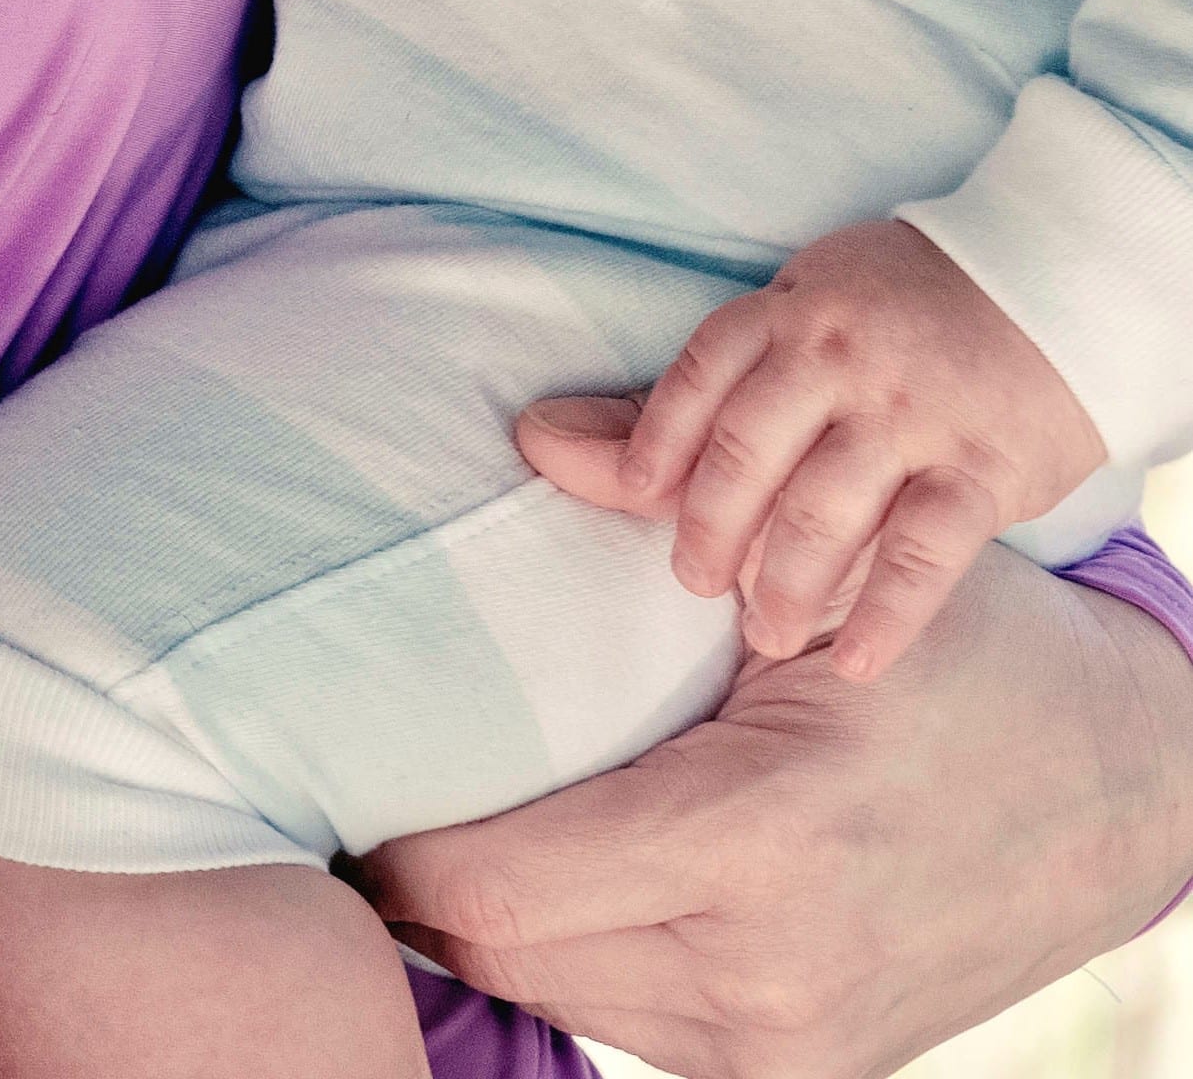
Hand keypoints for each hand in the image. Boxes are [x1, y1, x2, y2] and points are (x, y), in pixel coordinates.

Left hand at [362, 547, 1192, 1078]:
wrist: (1126, 792)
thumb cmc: (964, 662)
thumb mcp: (818, 577)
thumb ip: (657, 505)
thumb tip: (528, 428)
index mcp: (758, 845)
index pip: (500, 884)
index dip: (397, 839)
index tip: (330, 772)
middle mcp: (768, 974)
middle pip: (508, 950)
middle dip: (416, 878)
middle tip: (356, 786)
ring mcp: (793, 1046)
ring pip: (561, 995)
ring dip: (489, 923)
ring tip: (434, 819)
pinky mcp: (810, 1074)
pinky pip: (633, 1022)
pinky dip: (576, 953)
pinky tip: (543, 872)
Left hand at [517, 223, 1103, 678]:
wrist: (1051, 285)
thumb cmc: (892, 312)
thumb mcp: (793, 318)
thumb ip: (683, 394)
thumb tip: (534, 437)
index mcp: (789, 315)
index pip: (699, 377)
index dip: (656, 441)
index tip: (633, 497)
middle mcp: (842, 360)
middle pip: (750, 450)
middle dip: (710, 525)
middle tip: (693, 582)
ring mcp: (914, 416)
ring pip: (826, 509)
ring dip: (785, 582)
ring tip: (761, 631)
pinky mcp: (984, 470)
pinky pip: (925, 554)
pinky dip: (884, 614)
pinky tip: (851, 661)